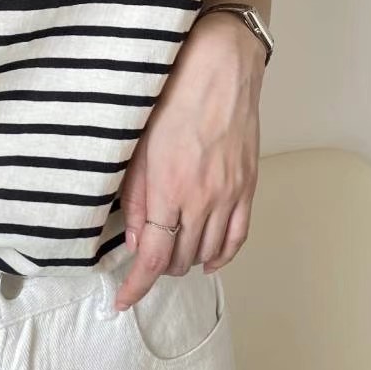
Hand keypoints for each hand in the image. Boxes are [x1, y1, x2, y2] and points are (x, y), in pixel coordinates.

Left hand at [113, 11, 265, 310]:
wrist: (221, 69)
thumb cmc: (175, 96)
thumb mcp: (139, 145)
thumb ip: (134, 195)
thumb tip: (133, 236)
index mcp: (168, 189)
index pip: (150, 256)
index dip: (135, 286)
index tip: (123, 300)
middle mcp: (200, 199)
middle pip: (178, 258)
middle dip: (156, 267)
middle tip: (142, 259)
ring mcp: (228, 195)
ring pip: (206, 252)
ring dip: (185, 260)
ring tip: (170, 254)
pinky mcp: (247, 187)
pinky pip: (237, 236)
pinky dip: (222, 254)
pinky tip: (209, 259)